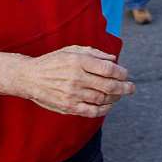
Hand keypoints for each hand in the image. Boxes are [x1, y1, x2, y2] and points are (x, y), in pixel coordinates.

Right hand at [15, 45, 135, 117]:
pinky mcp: (68, 106)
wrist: (30, 77)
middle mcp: (76, 77)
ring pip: (102, 99)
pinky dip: (104, 109)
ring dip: (115, 98)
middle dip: (124, 87)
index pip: (108, 68)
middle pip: (108, 85)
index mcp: (78, 61)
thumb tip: (114, 59)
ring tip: (120, 95)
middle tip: (131, 88)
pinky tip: (108, 105)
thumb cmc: (53, 62)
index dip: (121, 72)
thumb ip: (94, 53)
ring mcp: (72, 94)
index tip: (125, 73)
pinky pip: (92, 111)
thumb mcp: (72, 50)